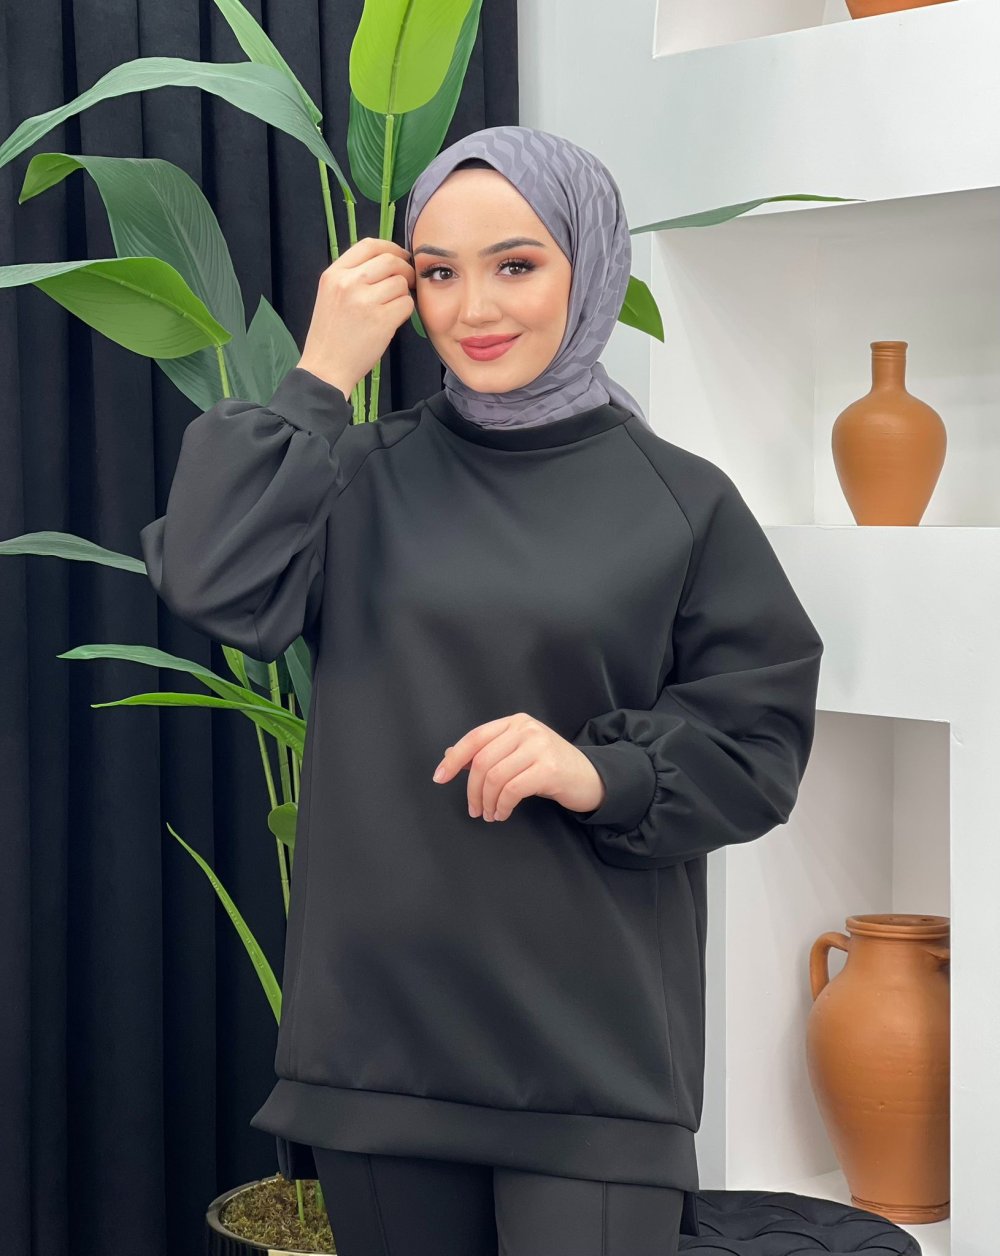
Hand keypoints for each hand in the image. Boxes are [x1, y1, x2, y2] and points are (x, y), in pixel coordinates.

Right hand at [297, 236, 415, 399]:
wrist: (325, 367)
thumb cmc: (331, 335)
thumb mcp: (331, 295)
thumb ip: (352, 276)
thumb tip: (387, 262)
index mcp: (334, 274)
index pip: (369, 245)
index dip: (391, 248)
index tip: (400, 257)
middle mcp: (349, 283)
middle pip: (390, 260)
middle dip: (405, 269)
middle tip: (407, 281)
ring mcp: (365, 302)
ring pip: (401, 283)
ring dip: (403, 294)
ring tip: (392, 307)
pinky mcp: (381, 320)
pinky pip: (406, 304)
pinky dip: (405, 311)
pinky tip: (394, 320)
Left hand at [431, 712, 606, 821]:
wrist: (591, 778)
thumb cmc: (551, 768)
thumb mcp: (518, 755)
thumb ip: (488, 753)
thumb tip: (450, 756)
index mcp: (515, 722)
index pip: (475, 737)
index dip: (454, 759)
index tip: (439, 778)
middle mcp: (526, 729)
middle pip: (482, 760)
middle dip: (472, 790)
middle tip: (474, 809)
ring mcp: (539, 746)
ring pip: (495, 777)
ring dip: (487, 802)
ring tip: (490, 814)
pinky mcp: (549, 768)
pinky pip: (512, 790)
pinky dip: (502, 806)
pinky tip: (503, 813)